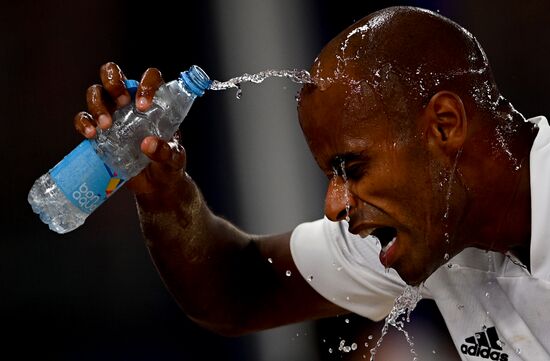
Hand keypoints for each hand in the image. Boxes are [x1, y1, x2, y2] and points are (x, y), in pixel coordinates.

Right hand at [73, 62, 187, 195]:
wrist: (156, 185)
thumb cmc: (169, 164)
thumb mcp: (174, 158)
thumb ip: (166, 151)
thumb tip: (147, 144)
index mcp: (154, 102)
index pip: (150, 77)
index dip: (146, 83)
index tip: (144, 105)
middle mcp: (131, 102)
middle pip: (113, 74)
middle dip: (113, 82)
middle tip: (122, 102)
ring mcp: (113, 114)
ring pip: (96, 93)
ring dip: (98, 104)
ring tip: (107, 125)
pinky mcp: (100, 131)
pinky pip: (84, 118)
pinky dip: (83, 123)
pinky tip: (91, 134)